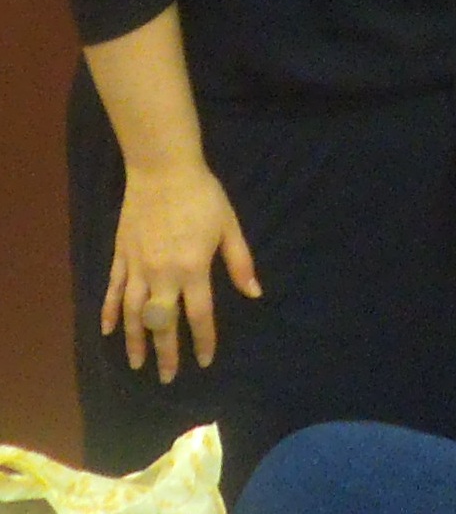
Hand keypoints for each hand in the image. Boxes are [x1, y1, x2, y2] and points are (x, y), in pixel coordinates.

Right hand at [101, 160, 261, 383]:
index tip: (205, 362)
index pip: (199, 316)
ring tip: (137, 364)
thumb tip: (254, 293)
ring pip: (133, 314)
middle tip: (167, 379)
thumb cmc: (202, 196)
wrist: (163, 169)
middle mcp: (163, 275)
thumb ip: (240, 261)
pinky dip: (109, 312)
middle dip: (166, 354)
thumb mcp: (229, 225)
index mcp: (193, 269)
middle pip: (163, 324)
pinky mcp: (121, 256)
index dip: (203, 341)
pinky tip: (107, 331)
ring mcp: (137, 267)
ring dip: (135, 341)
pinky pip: (113, 290)